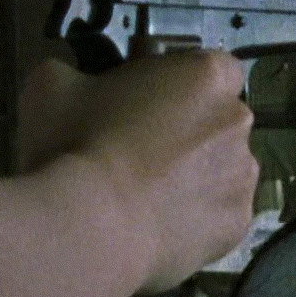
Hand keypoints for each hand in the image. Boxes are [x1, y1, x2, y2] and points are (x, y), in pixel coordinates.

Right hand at [17, 54, 258, 291]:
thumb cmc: (76, 146)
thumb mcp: (53, 86)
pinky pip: (218, 217)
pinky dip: (196, 221)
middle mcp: (237, 121)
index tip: (147, 102)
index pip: (210, 68)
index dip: (179, 85)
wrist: (92, 229)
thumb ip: (77, 74)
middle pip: (218, 121)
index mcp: (206, 75)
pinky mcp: (237, 227)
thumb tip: (73, 82)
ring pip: (222, 171)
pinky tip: (156, 225)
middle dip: (188, 132)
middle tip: (139, 151)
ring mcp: (242, 178)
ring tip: (144, 196)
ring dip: (195, 177)